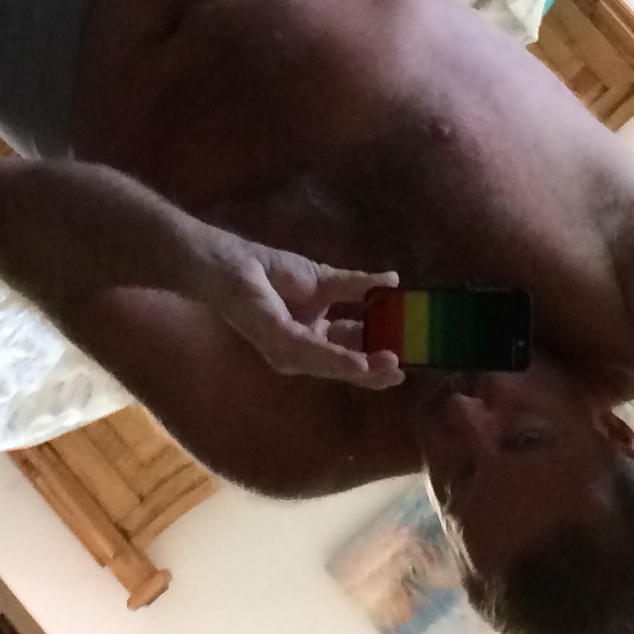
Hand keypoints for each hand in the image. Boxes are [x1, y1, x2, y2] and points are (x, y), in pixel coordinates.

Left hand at [184, 233, 402, 387]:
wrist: (228, 263)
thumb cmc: (267, 270)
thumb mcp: (322, 278)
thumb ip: (356, 285)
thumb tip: (392, 280)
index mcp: (314, 334)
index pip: (351, 348)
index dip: (378, 353)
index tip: (405, 355)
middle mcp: (301, 349)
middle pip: (344, 364)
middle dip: (374, 370)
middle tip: (403, 371)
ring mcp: (288, 349)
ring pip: (332, 364)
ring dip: (363, 369)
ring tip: (392, 367)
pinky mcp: (277, 341)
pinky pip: (313, 353)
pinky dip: (338, 359)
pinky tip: (360, 362)